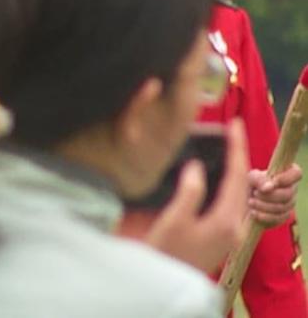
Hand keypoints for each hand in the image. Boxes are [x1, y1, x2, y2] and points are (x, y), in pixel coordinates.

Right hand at [144, 120, 248, 273]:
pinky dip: (226, 187)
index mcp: (226, 220)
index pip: (237, 176)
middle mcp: (235, 227)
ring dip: (232, 172)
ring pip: (238, 195)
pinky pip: (231, 205)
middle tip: (230, 135)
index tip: (235, 125)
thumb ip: (190, 191)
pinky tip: (215, 180)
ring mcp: (231, 234)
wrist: (165, 283)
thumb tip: (197, 166)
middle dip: (238, 158)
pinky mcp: (223, 238)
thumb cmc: (166, 252)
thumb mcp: (173, 219)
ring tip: (224, 152)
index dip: (237, 148)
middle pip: (243, 185)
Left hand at [247, 164, 301, 226]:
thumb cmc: (251, 185)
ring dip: (263, 205)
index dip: (286, 178)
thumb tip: (269, 187)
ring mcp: (289, 203)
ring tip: (250, 202)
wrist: (245, 201)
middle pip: (288, 194)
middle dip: (269, 195)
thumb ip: (259, 179)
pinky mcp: (284, 216)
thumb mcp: (251, 178)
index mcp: (286, 175)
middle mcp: (291, 189)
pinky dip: (264, 216)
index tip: (273, 181)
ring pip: (283, 207)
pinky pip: (278, 218)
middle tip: (255, 193)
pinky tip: (253, 212)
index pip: (296, 173)